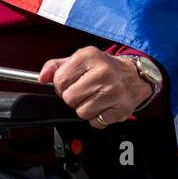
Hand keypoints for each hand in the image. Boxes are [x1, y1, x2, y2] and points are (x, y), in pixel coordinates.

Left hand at [39, 46, 155, 127]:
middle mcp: (103, 73)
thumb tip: (42, 78)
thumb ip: (57, 66)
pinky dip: (96, 117)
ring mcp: (113, 92)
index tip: (69, 83)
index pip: (60, 80)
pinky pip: (95, 122)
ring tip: (94, 98)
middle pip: (69, 98)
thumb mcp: (80, 59)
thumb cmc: (104, 67)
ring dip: (84, 108)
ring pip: (81, 112)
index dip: (60, 85)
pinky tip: (103, 105)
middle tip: (83, 91)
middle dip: (72, 97)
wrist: (135, 76)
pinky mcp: (121, 109)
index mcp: (89, 57)